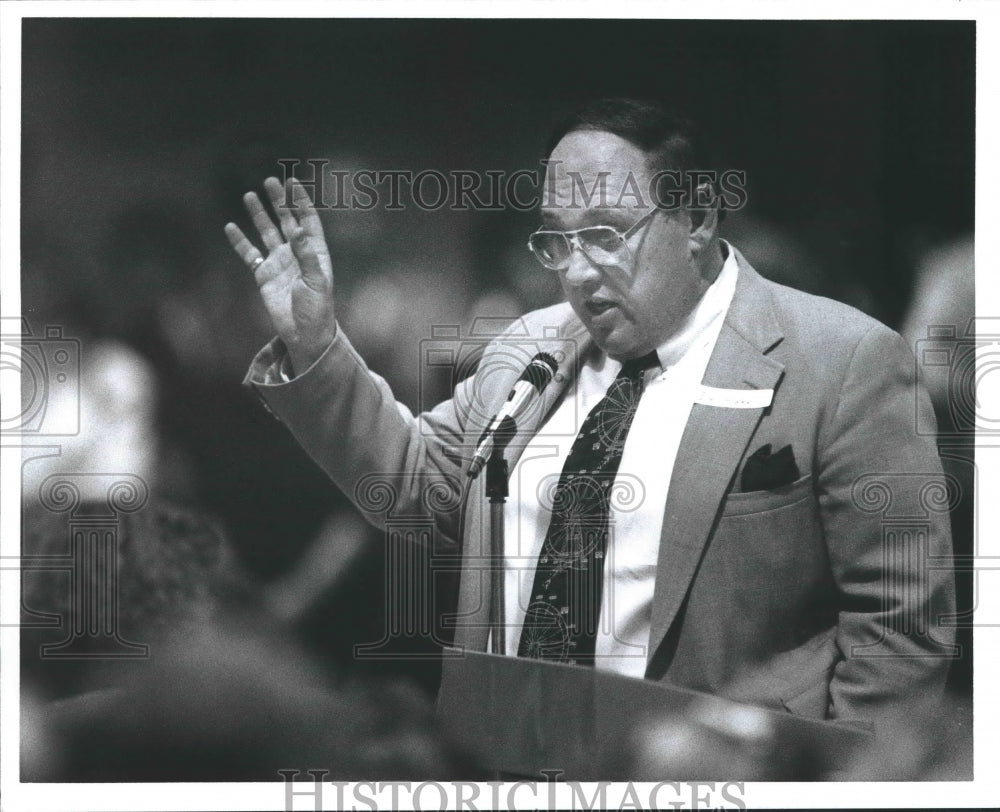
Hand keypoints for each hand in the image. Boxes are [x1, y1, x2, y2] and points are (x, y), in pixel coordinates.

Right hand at [225, 177, 335, 374]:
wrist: (304, 334)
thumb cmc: (317, 309)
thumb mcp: (316, 280)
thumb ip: (306, 254)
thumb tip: (297, 228)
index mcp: (315, 252)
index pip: (308, 220)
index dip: (301, 201)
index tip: (293, 182)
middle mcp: (297, 254)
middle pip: (286, 221)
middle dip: (279, 202)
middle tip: (269, 182)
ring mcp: (279, 263)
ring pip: (267, 233)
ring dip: (259, 215)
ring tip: (249, 196)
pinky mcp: (264, 275)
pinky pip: (250, 254)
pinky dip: (240, 242)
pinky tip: (231, 227)